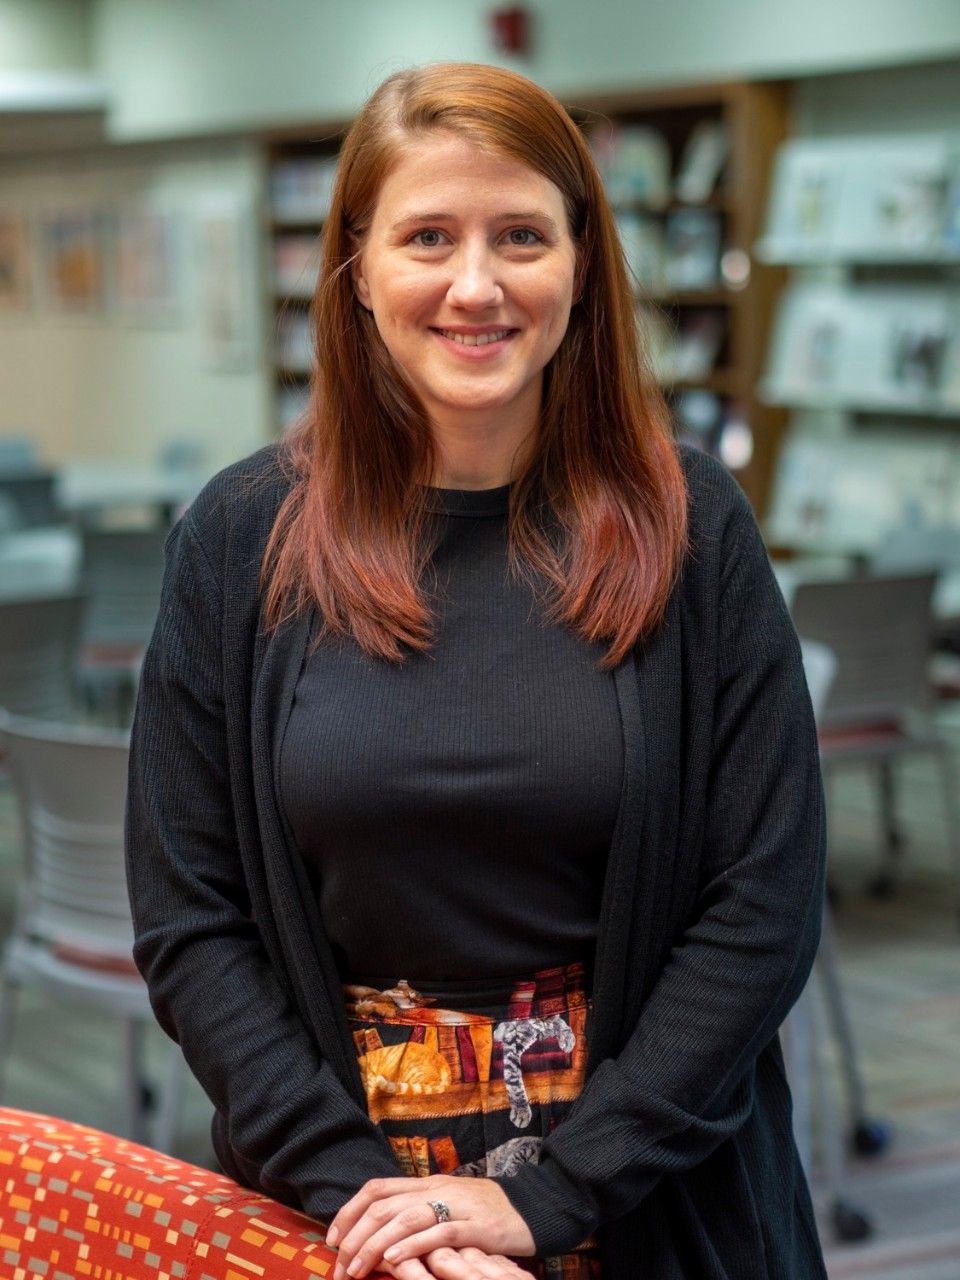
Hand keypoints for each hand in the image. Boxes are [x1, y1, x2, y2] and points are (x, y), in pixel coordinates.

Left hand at [327, 1175, 535, 1279]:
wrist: (534, 1208)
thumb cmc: (487, 1215)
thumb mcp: (449, 1207)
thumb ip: (419, 1216)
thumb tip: (380, 1238)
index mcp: (427, 1184)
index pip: (377, 1189)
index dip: (349, 1212)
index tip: (332, 1240)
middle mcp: (437, 1189)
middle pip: (384, 1205)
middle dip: (355, 1236)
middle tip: (340, 1267)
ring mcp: (457, 1206)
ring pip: (405, 1218)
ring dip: (375, 1245)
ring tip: (357, 1270)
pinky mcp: (477, 1226)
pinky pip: (439, 1233)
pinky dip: (412, 1246)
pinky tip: (394, 1262)